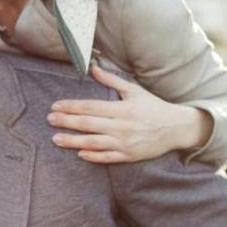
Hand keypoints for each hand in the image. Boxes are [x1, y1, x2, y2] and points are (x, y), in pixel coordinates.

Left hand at [47, 65, 212, 162]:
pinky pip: (108, 158)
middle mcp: (122, 126)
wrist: (176, 128)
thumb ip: (111, 81)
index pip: (90, 107)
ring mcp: (125, 143)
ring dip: (73, 141)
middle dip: (66, 122)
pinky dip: (93, 156)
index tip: (55, 105)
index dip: (71, 106)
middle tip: (50, 120)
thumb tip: (93, 68)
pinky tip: (80, 154)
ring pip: (94, 143)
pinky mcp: (129, 156)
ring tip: (56, 139)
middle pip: (88, 124)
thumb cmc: (153, 107)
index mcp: (122, 109)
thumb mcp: (134, 90)